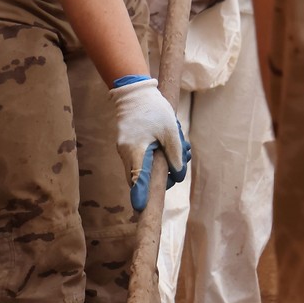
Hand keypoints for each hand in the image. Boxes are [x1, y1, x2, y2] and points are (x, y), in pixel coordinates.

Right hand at [109, 75, 188, 211]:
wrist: (134, 93)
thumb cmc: (154, 109)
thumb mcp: (170, 130)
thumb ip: (175, 154)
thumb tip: (178, 174)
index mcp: (135, 151)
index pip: (138, 178)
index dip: (140, 194)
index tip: (140, 209)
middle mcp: (126, 154)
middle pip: (140, 177)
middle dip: (158, 179)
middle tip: (175, 175)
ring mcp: (125, 150)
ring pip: (142, 168)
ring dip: (160, 167)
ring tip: (178, 153)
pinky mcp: (127, 146)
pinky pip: (140, 159)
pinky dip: (154, 158)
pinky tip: (166, 146)